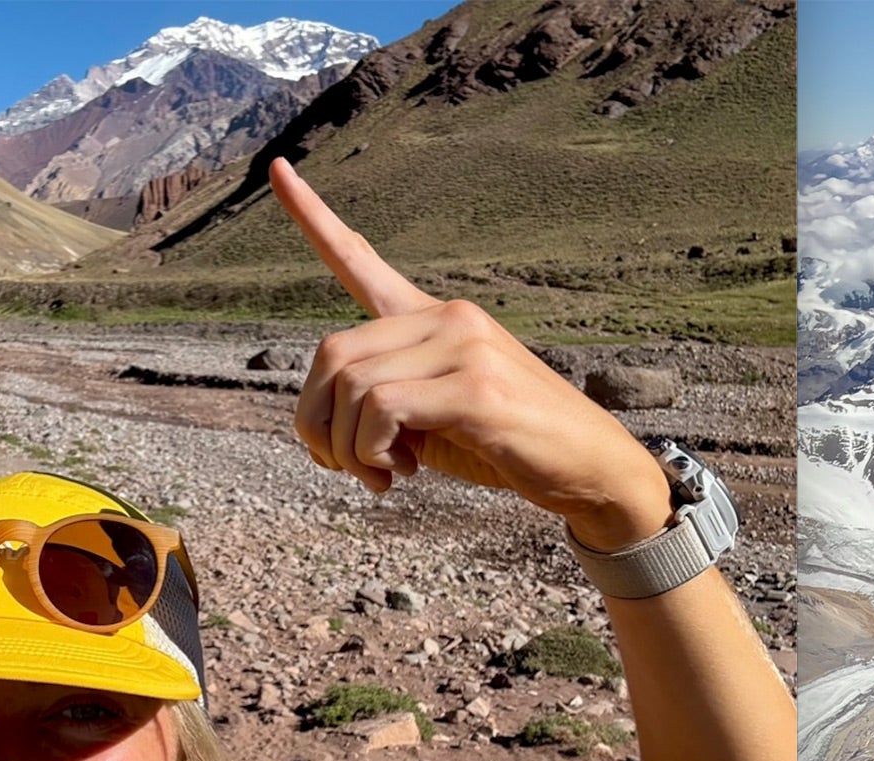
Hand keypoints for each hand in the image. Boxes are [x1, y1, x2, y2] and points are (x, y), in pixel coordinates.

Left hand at [271, 158, 673, 550]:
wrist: (595, 470)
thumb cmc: (513, 447)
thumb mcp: (439, 421)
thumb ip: (388, 405)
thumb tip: (325, 430)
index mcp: (435, 318)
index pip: (362, 258)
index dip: (313, 218)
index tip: (277, 171)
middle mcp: (448, 317)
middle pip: (333, 353)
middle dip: (317, 422)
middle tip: (339, 467)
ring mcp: (465, 346)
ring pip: (353, 387)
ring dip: (348, 449)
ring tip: (384, 476)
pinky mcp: (477, 386)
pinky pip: (383, 410)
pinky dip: (373, 452)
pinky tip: (404, 473)